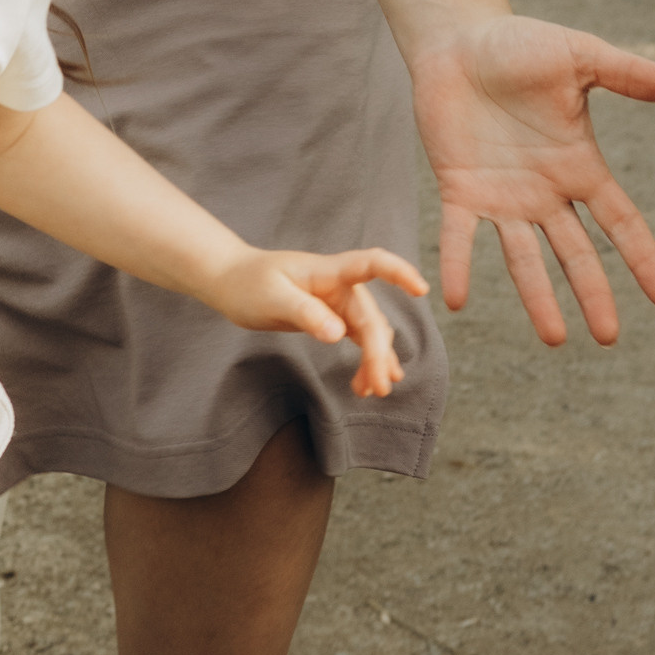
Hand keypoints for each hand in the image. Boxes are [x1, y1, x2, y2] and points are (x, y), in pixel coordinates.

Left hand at [211, 245, 428, 398]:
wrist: (233, 283)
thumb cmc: (250, 283)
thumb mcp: (273, 298)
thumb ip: (305, 313)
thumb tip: (339, 334)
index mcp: (328, 271)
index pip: (371, 263)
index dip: (398, 273)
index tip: (421, 290)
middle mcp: (340, 285)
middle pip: (371, 317)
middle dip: (378, 352)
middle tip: (379, 388)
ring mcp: (338, 302)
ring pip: (370, 331)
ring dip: (376, 360)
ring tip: (373, 391)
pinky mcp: (333, 318)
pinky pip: (359, 339)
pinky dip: (366, 361)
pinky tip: (367, 384)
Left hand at [408, 17, 654, 343]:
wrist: (459, 40)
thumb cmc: (521, 45)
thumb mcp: (581, 58)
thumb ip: (631, 74)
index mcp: (578, 165)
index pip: (620, 222)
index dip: (643, 259)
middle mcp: (544, 192)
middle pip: (576, 253)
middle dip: (593, 294)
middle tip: (609, 337)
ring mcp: (502, 196)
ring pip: (524, 258)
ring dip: (538, 297)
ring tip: (554, 340)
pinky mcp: (459, 189)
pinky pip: (459, 236)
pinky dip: (459, 265)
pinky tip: (456, 299)